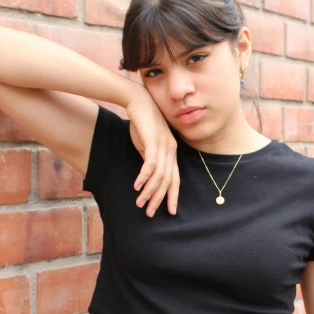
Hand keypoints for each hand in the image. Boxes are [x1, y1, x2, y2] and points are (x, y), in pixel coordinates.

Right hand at [126, 93, 179, 217]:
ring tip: (140, 203)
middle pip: (169, 181)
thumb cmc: (141, 121)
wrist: (137, 100)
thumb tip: (148, 173)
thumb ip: (150, 157)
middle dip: (160, 199)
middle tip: (150, 213)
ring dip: (149, 191)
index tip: (169, 211)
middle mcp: (171, 150)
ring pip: (160, 176)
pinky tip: (137, 186)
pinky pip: (150, 164)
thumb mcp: (147, 143)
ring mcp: (164, 145)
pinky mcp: (153, 141)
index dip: (173, 196)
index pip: (175, 179)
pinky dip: (144, 177)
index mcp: (172, 152)